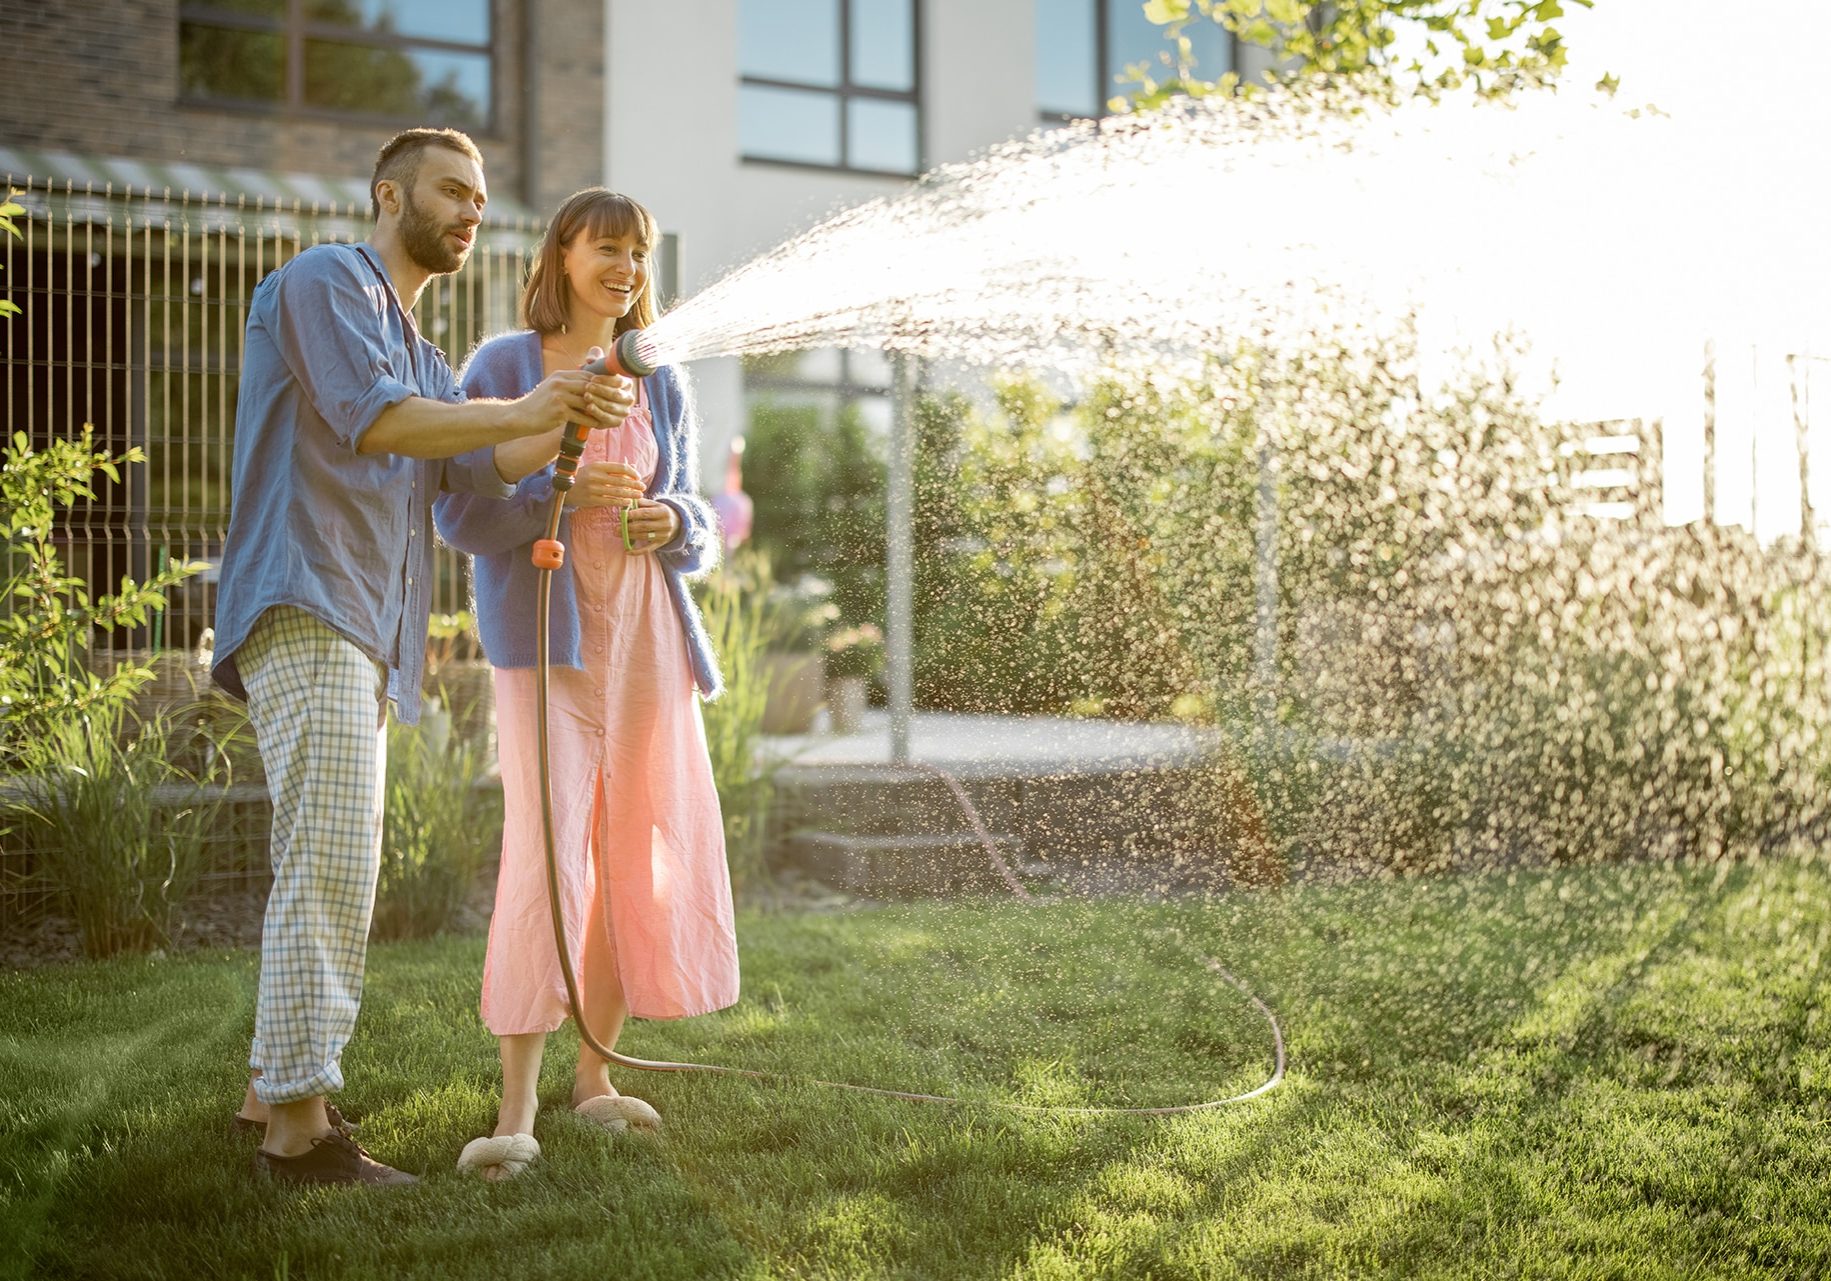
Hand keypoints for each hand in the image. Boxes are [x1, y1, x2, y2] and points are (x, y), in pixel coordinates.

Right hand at [510, 368, 633, 436]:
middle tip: (618, 401)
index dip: (603, 381)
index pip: (588, 375)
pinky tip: (598, 425)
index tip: (616, 388)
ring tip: (610, 414)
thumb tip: (589, 385)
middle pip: (591, 386)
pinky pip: (581, 416)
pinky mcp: (559, 411)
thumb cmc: (539, 405)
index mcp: (560, 376)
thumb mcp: (552, 388)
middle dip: (606, 394)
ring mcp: (559, 396)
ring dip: (600, 409)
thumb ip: (569, 385)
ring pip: (588, 401)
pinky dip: (591, 421)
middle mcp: (560, 383)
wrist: (520, 417)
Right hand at [563, 460, 645, 508]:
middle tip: (643, 487)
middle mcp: (595, 476)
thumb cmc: (584, 476)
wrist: (564, 488)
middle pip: (621, 480)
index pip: (620, 467)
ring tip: (639, 495)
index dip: (632, 473)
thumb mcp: (597, 468)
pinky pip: (610, 501)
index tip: (638, 477)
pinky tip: (628, 502)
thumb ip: (614, 468)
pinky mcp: (591, 500)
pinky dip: (621, 502)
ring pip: (617, 492)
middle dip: (634, 484)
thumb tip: (633, 467)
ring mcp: (593, 489)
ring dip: (631, 494)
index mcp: (598, 466)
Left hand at [621, 499, 679, 552]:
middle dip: (628, 526)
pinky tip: (627, 551)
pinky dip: (637, 551)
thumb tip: (626, 502)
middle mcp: (665, 524)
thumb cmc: (662, 511)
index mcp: (663, 512)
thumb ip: (642, 503)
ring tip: (618, 533)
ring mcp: (663, 535)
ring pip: (643, 537)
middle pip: (643, 526)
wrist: (679, 523)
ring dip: (629, 536)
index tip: (622, 515)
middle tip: (616, 527)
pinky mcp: (660, 544)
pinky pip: (648, 549)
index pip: (645, 513)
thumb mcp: (655, 504)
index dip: (633, 514)